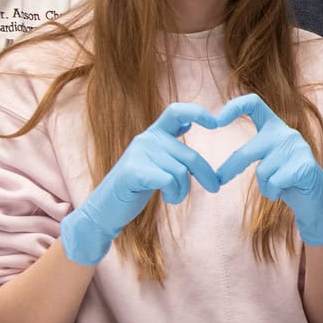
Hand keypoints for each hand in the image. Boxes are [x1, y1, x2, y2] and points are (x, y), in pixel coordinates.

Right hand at [59, 103, 220, 265]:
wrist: (106, 210)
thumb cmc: (136, 187)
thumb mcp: (155, 161)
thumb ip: (170, 146)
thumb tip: (188, 122)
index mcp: (153, 134)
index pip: (176, 112)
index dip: (197, 112)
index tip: (216, 123)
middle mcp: (146, 139)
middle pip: (189, 155)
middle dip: (206, 173)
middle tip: (214, 187)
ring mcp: (138, 154)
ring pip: (181, 172)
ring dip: (182, 191)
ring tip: (172, 197)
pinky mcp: (134, 171)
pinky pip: (169, 181)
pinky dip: (173, 193)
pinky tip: (165, 198)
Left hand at [214, 94, 322, 246]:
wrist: (318, 199)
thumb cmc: (288, 179)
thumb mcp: (269, 158)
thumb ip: (253, 150)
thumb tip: (220, 159)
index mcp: (276, 127)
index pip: (254, 103)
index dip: (234, 107)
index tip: (216, 121)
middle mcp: (286, 133)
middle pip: (248, 150)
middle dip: (230, 168)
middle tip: (217, 181)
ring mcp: (297, 148)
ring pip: (262, 172)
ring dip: (265, 186)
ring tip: (279, 186)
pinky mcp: (304, 166)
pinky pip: (274, 183)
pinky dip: (275, 193)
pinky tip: (287, 190)